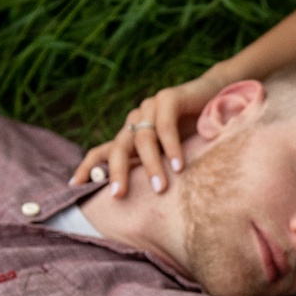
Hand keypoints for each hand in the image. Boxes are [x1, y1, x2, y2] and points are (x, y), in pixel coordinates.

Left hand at [70, 72, 225, 195]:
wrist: (221, 96)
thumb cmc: (199, 130)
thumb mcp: (173, 153)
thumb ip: (158, 166)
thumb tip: (145, 200)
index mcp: (132, 135)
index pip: (101, 151)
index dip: (86, 167)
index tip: (74, 186)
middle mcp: (136, 120)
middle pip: (117, 148)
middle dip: (116, 172)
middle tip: (119, 196)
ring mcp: (150, 107)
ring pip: (142, 140)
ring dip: (151, 166)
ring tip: (160, 188)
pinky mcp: (168, 98)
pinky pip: (164, 127)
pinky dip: (171, 148)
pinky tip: (178, 166)